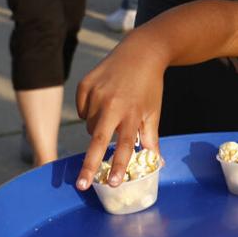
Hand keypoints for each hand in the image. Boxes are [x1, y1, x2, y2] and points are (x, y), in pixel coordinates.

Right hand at [73, 33, 165, 188]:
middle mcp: (112, 104)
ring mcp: (96, 93)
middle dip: (89, 165)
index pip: (126, 145)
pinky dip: (89, 112)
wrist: (140, 52)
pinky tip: (102, 101)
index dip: (119, 165)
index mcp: (133, 113)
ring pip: (90, 126)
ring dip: (98, 130)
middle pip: (98, 140)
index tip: (112, 183)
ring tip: (112, 115)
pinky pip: (81, 110)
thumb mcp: (153, 111)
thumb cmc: (149, 86)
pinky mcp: (85, 84)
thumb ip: (151, 138)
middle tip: (81, 185)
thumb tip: (156, 163)